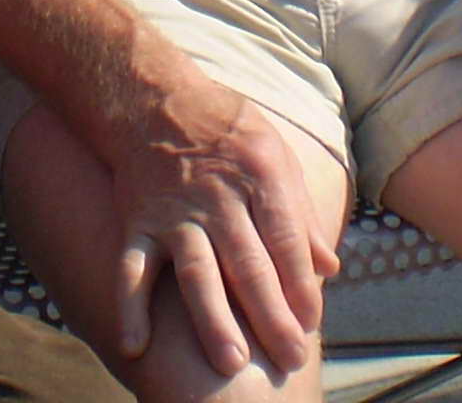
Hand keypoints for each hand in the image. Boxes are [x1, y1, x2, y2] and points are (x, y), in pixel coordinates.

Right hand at [109, 80, 339, 379]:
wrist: (154, 98)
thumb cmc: (226, 129)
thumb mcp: (276, 153)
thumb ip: (302, 212)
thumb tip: (331, 267)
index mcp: (260, 176)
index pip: (287, 242)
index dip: (302, 286)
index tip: (312, 324)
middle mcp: (218, 196)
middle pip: (249, 265)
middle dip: (272, 316)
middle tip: (290, 358)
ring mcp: (174, 211)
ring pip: (197, 273)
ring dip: (214, 320)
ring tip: (232, 364)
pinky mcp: (138, 221)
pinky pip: (132, 269)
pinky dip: (130, 308)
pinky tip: (136, 348)